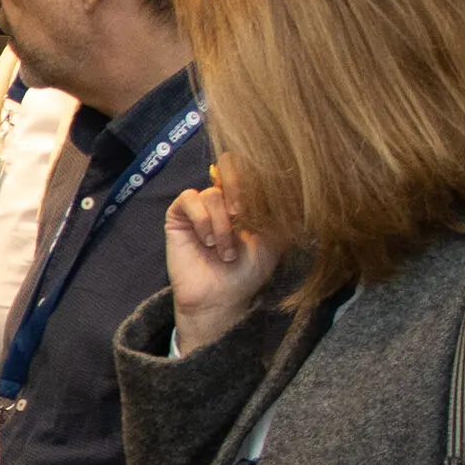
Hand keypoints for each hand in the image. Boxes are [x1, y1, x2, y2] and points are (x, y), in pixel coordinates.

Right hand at [161, 180, 278, 351]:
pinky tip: (207, 241)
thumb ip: (277, 211)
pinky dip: (202, 219)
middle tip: (242, 216)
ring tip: (225, 251)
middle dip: (238, 191)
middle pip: (228, 167)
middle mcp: (223, 199)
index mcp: (245, 200)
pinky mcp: (179, 216)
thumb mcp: (274, 239)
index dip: (255, 179)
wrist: (222, 298)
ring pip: (212, 194)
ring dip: (222, 225)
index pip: (249, 168)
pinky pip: (189, 199)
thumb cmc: (248, 272)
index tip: (260, 206)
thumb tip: (286, 183)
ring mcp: (200, 207)